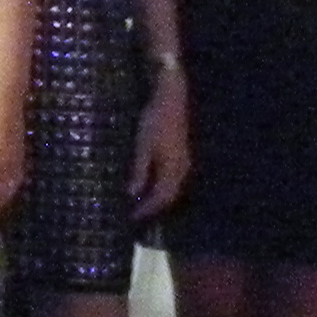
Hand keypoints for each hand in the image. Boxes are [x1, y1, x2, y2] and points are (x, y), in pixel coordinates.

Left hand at [129, 77, 189, 219]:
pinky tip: (150, 184)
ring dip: (158, 197)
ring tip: (141, 202)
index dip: (147, 209)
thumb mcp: (143, 147)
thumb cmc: (155, 121)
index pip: (161, 197)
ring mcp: (184, 161)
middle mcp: (182, 169)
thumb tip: (132, 194)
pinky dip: (161, 185)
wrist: (173, 100)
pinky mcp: (181, 154)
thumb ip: (140, 171)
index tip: (133, 217)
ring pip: (172, 187)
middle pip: (169, 195)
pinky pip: (173, 178)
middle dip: (153, 206)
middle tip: (136, 213)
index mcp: (173, 169)